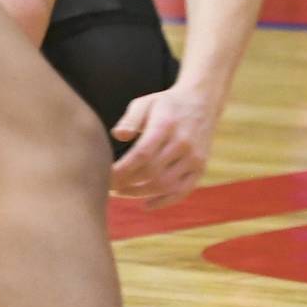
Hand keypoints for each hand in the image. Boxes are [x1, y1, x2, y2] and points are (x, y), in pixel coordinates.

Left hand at [110, 84, 220, 208]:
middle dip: (127, 182)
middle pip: (151, 172)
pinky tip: (146, 204)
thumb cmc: (165, 104)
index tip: (105, 175)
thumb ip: (130, 119)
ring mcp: (194, 158)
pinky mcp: (200, 168)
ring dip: (140, 193)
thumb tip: (117, 135)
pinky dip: (164, 201)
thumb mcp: (145, 103)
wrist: (201, 102)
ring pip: (165, 185)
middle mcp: (183, 144)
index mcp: (166, 125)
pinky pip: (182, 191)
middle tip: (108, 185)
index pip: (142, 155)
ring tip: (121, 191)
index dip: (122, 169)